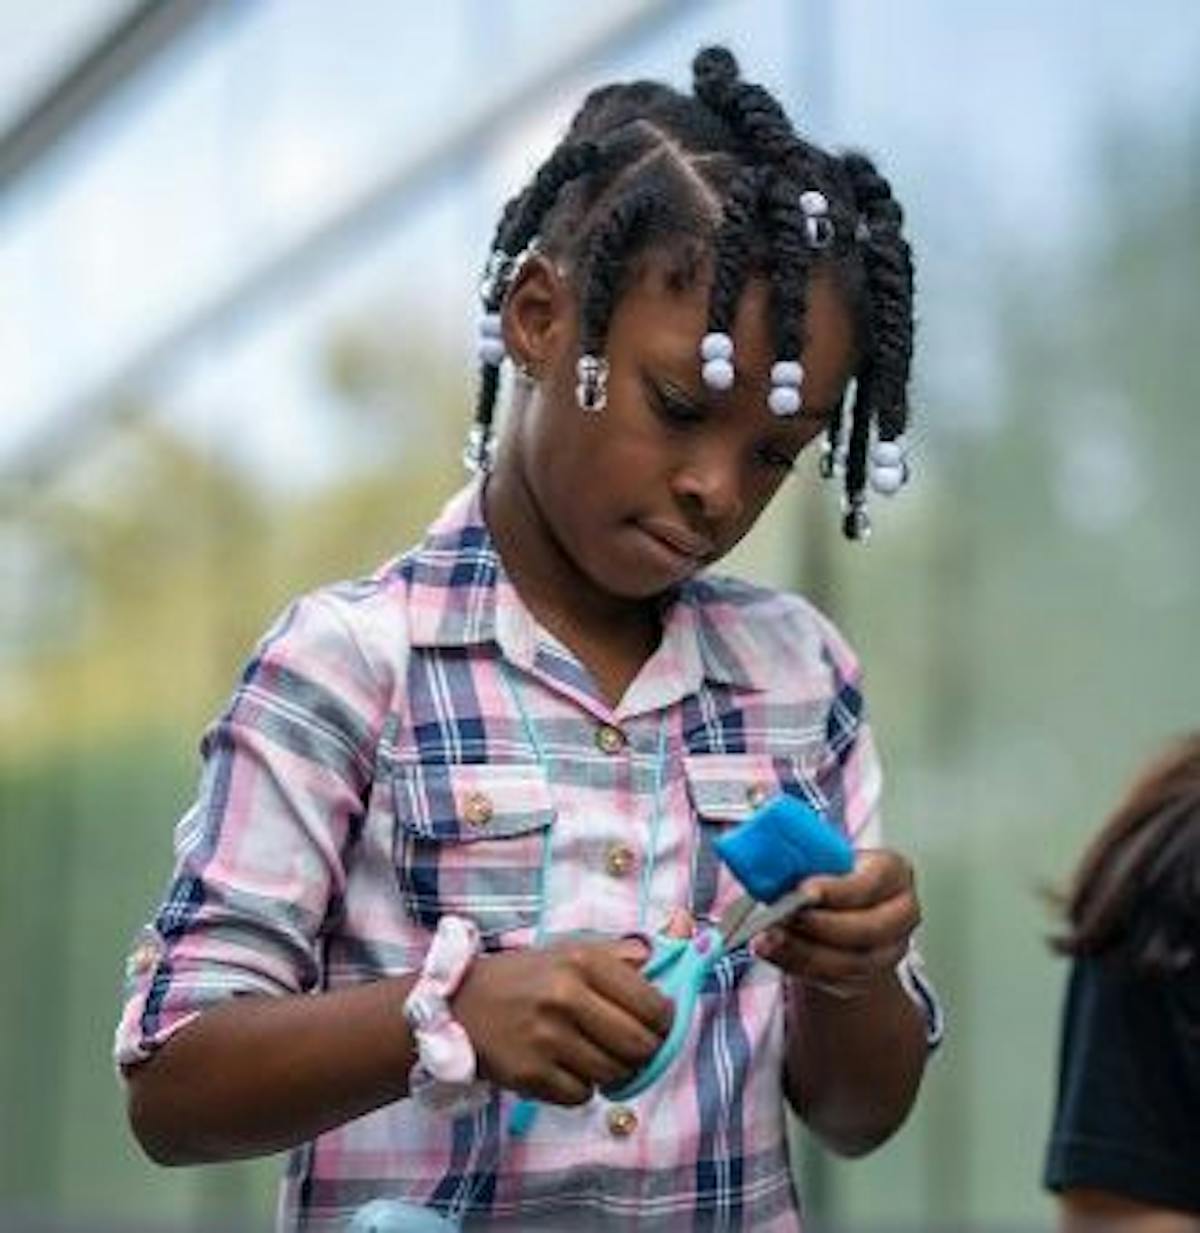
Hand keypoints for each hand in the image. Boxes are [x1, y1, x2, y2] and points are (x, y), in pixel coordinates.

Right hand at [453, 936, 673, 1105]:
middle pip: (639, 1045)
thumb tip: (680, 937)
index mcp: (583, 962)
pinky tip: (566, 1066)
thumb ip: (624, 952)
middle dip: (645, 1051)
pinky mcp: (530, 1074)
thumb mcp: (572, 951)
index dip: (665, 1021)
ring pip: (613, 1073)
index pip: (652, 1005)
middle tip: (635, 1047)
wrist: (462, 1003)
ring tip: (597, 1054)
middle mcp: (565, 997)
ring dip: (613, 1070)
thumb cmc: (528, 976)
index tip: (660, 1023)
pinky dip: (581, 1087)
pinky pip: (581, 1095)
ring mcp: (546, 1039)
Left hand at [751, 849, 919, 998]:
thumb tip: (771, 858)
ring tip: (768, 938)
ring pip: (851, 963)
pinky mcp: (866, 977)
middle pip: (868, 929)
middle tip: (782, 916)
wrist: (840, 908)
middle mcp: (900, 913)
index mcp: (893, 872)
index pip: (871, 883)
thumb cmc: (831, 876)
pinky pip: (834, 981)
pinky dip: (798, 967)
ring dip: (803, 952)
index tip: (803, 891)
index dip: (837, 891)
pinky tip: (772, 952)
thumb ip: (804, 858)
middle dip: (819, 926)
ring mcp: (889, 950)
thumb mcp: (822, 856)